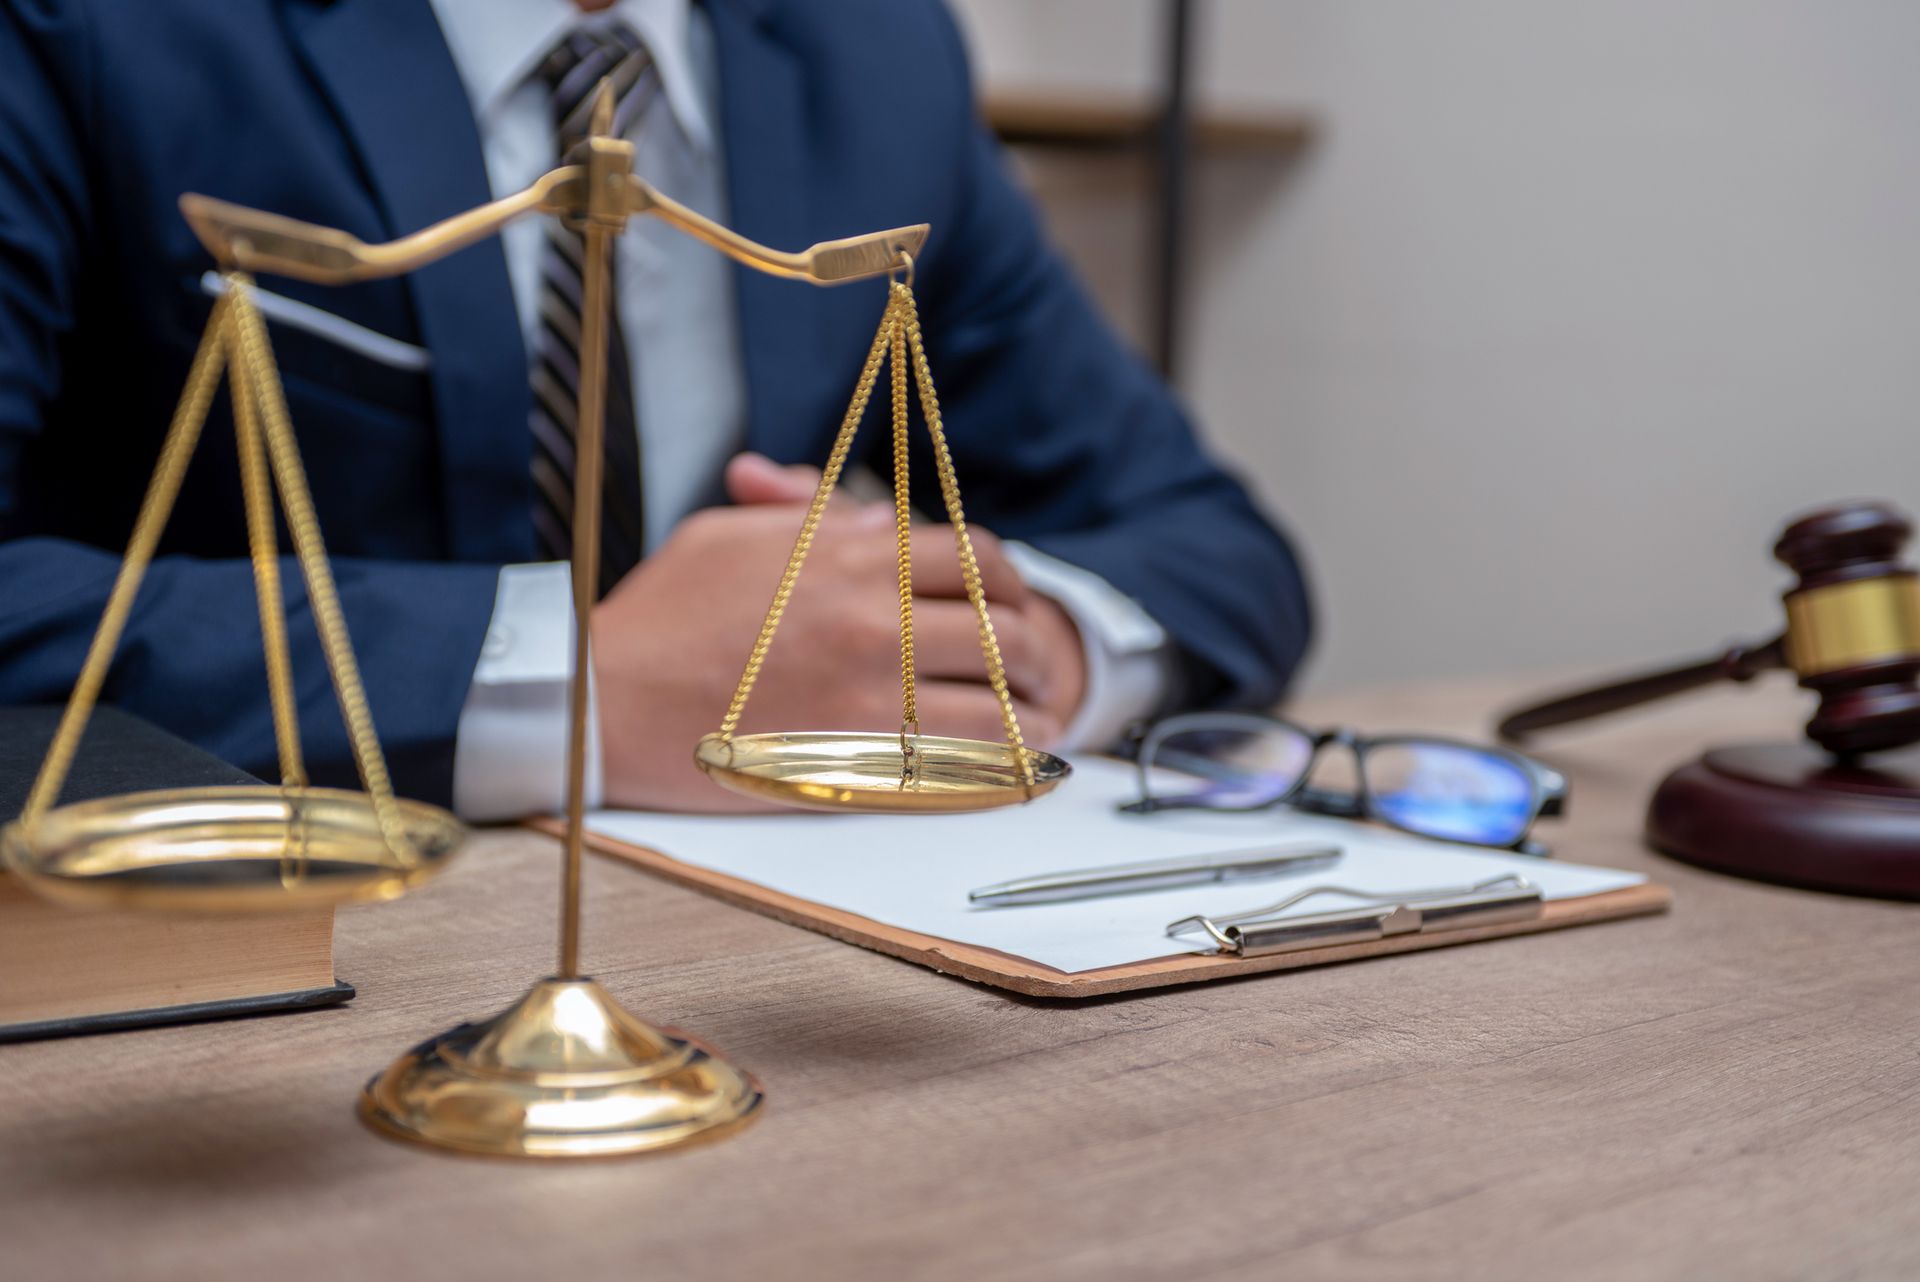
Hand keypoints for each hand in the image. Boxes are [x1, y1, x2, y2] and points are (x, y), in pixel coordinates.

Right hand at [591, 454, 1086, 810]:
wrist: (601, 700)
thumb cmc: (658, 617)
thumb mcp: (730, 536)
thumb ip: (810, 517)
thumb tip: (865, 512)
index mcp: (847, 555)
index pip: (970, 556)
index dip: (1005, 579)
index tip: (1006, 600)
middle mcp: (873, 620)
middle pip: (1002, 629)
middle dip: (1031, 648)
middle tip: (1032, 668)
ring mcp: (870, 696)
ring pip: (996, 703)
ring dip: (1026, 714)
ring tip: (1034, 721)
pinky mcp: (856, 764)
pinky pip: (960, 769)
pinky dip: (996, 770)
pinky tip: (1010, 772)